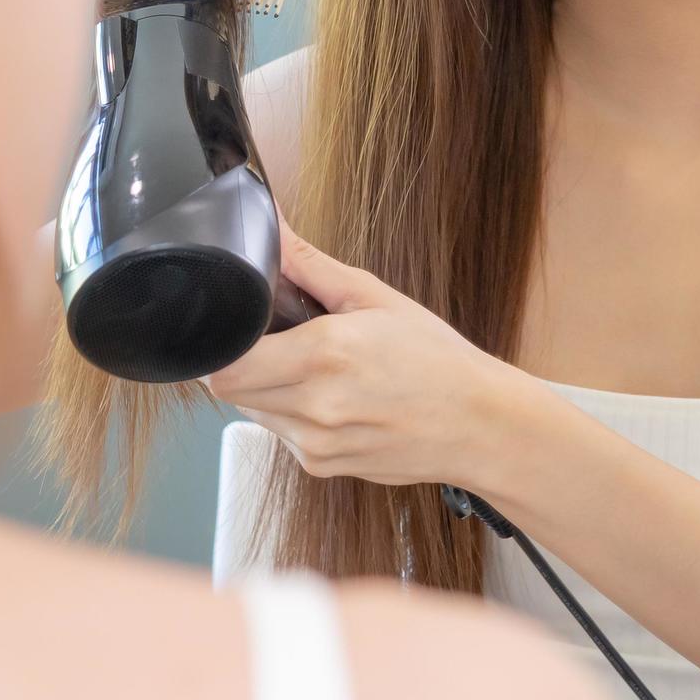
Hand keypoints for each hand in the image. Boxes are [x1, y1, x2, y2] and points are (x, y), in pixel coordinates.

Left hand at [203, 227, 529, 490]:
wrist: (479, 424)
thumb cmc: (436, 360)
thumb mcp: (374, 297)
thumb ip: (310, 266)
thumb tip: (273, 232)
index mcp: (323, 355)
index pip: (226, 366)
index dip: (220, 346)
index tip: (234, 328)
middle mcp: (314, 406)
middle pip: (231, 389)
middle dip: (241, 362)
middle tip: (273, 342)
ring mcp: (316, 443)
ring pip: (253, 412)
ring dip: (265, 388)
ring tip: (311, 369)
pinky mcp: (321, 467)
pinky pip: (281, 436)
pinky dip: (290, 415)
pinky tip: (330, 399)